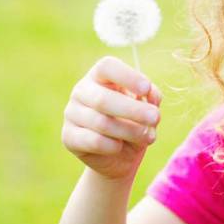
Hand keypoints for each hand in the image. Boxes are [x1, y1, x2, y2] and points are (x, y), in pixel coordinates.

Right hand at [61, 56, 161, 180]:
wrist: (120, 156)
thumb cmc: (134, 122)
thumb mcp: (147, 107)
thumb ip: (151, 96)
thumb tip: (150, 95)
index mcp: (100, 75)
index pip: (107, 67)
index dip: (127, 76)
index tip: (145, 88)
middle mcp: (82, 90)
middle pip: (103, 98)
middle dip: (134, 110)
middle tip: (155, 118)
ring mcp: (72, 113)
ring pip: (101, 122)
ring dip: (130, 131)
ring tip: (148, 137)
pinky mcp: (68, 137)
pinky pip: (94, 141)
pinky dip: (113, 146)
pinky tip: (120, 146)